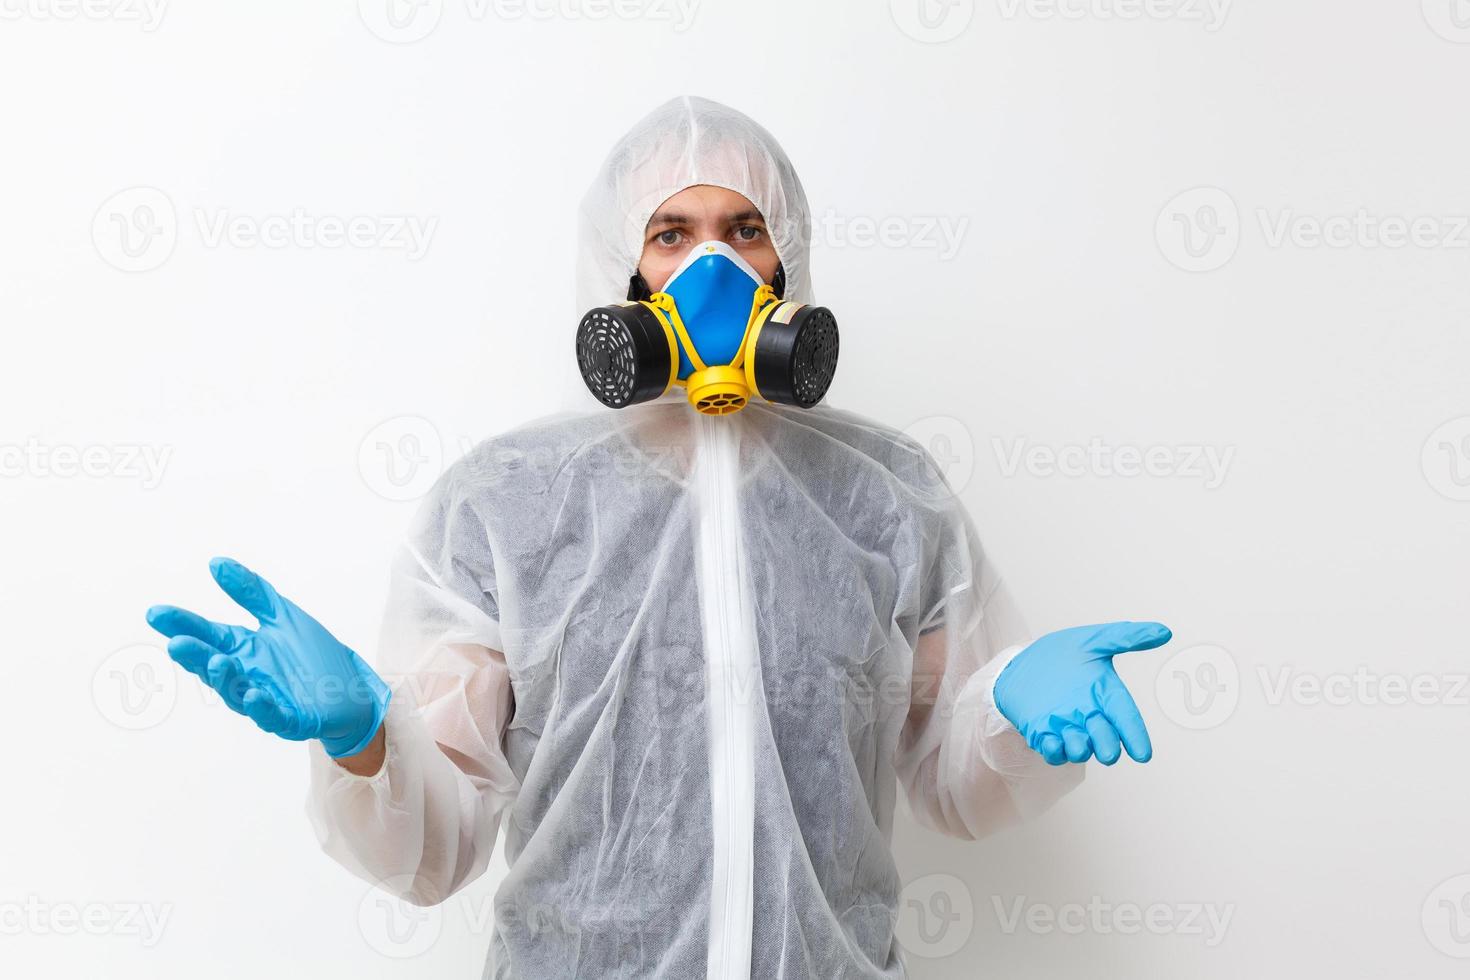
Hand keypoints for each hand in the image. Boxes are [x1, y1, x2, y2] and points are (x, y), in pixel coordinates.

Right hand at [146, 557, 390, 757]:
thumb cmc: (313, 654)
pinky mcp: (291, 719)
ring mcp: (267, 699)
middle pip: (214, 665)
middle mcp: (247, 676)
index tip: (155, 613)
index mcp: (243, 649)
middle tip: (175, 643)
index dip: (183, 625)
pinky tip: (255, 696)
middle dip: (194, 655)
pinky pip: (273, 716)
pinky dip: (262, 709)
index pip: (208, 634)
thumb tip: (216, 563)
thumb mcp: (283, 616)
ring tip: (216, 660)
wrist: (353, 688)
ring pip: (237, 692)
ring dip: (226, 679)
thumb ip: (252, 593)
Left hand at [994, 621, 1170, 765]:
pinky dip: (1054, 750)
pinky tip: (1052, 742)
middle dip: (1108, 747)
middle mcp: (1090, 716)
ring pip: (1079, 750)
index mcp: (1106, 695)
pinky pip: (1052, 751)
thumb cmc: (1061, 653)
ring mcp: (1067, 727)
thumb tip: (1163, 632)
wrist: (1022, 661)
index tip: (1143, 754)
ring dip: (1080, 750)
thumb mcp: (1092, 640)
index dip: (1135, 736)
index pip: (1126, 718)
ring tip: (1078, 743)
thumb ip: (1126, 637)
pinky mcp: (1043, 734)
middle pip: (1105, 739)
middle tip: (1108, 753)